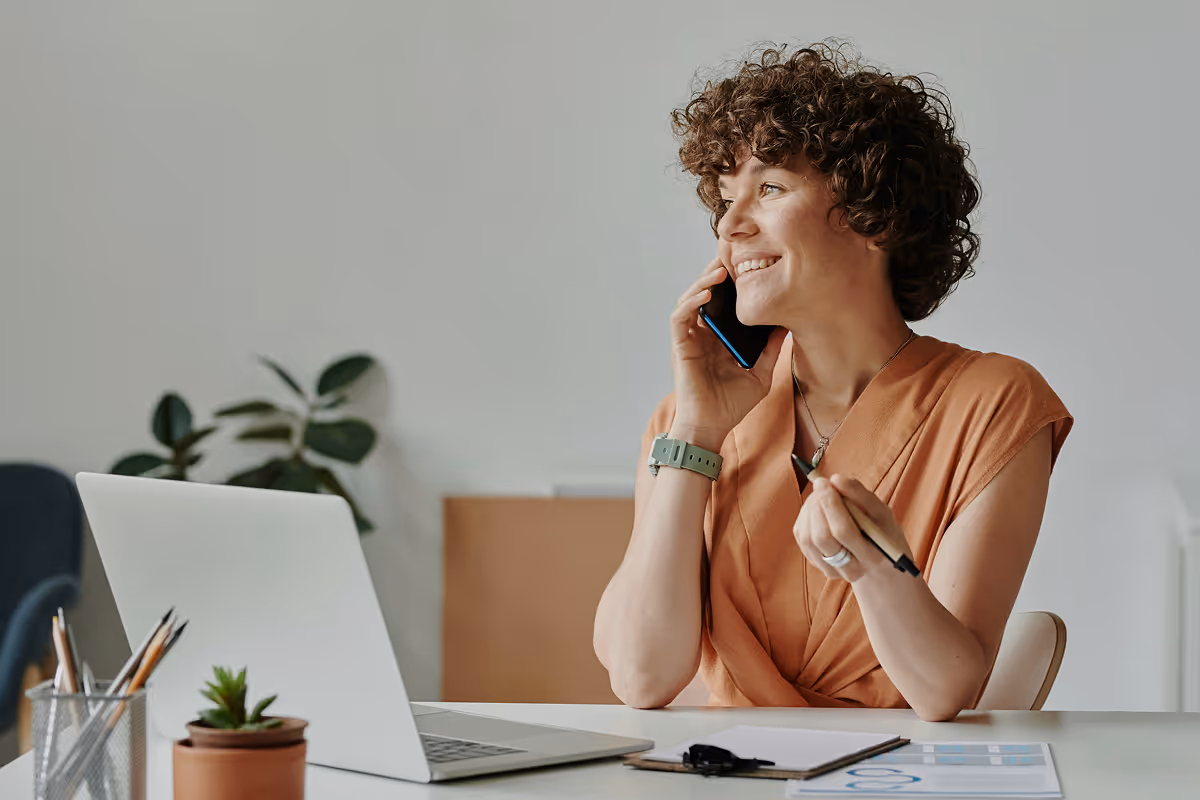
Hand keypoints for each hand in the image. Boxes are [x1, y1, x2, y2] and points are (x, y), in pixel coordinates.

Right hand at [669, 256, 787, 449]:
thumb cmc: (731, 404)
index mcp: (719, 337)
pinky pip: (680, 318)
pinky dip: (691, 303)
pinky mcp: (680, 346)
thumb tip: (790, 324)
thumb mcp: (761, 372)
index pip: (723, 301)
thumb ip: (772, 349)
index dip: (731, 281)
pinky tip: (707, 294)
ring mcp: (690, 339)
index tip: (748, 264)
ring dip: (703, 282)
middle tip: (733, 255)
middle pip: (705, 293)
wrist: (712, 428)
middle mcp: (703, 333)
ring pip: (690, 299)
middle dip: (716, 272)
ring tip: (720, 270)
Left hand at [793, 474, 906, 583]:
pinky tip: (817, 508)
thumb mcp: (880, 510)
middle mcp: (850, 569)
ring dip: (810, 510)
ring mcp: (831, 569)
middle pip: (822, 537)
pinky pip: (802, 538)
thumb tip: (836, 479)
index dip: (831, 504)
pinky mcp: (816, 563)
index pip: (843, 531)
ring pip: (808, 538)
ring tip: (821, 496)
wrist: (877, 555)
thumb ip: (860, 494)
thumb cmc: (880, 529)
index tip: (827, 481)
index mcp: (872, 556)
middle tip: (822, 484)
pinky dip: (806, 518)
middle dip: (818, 505)